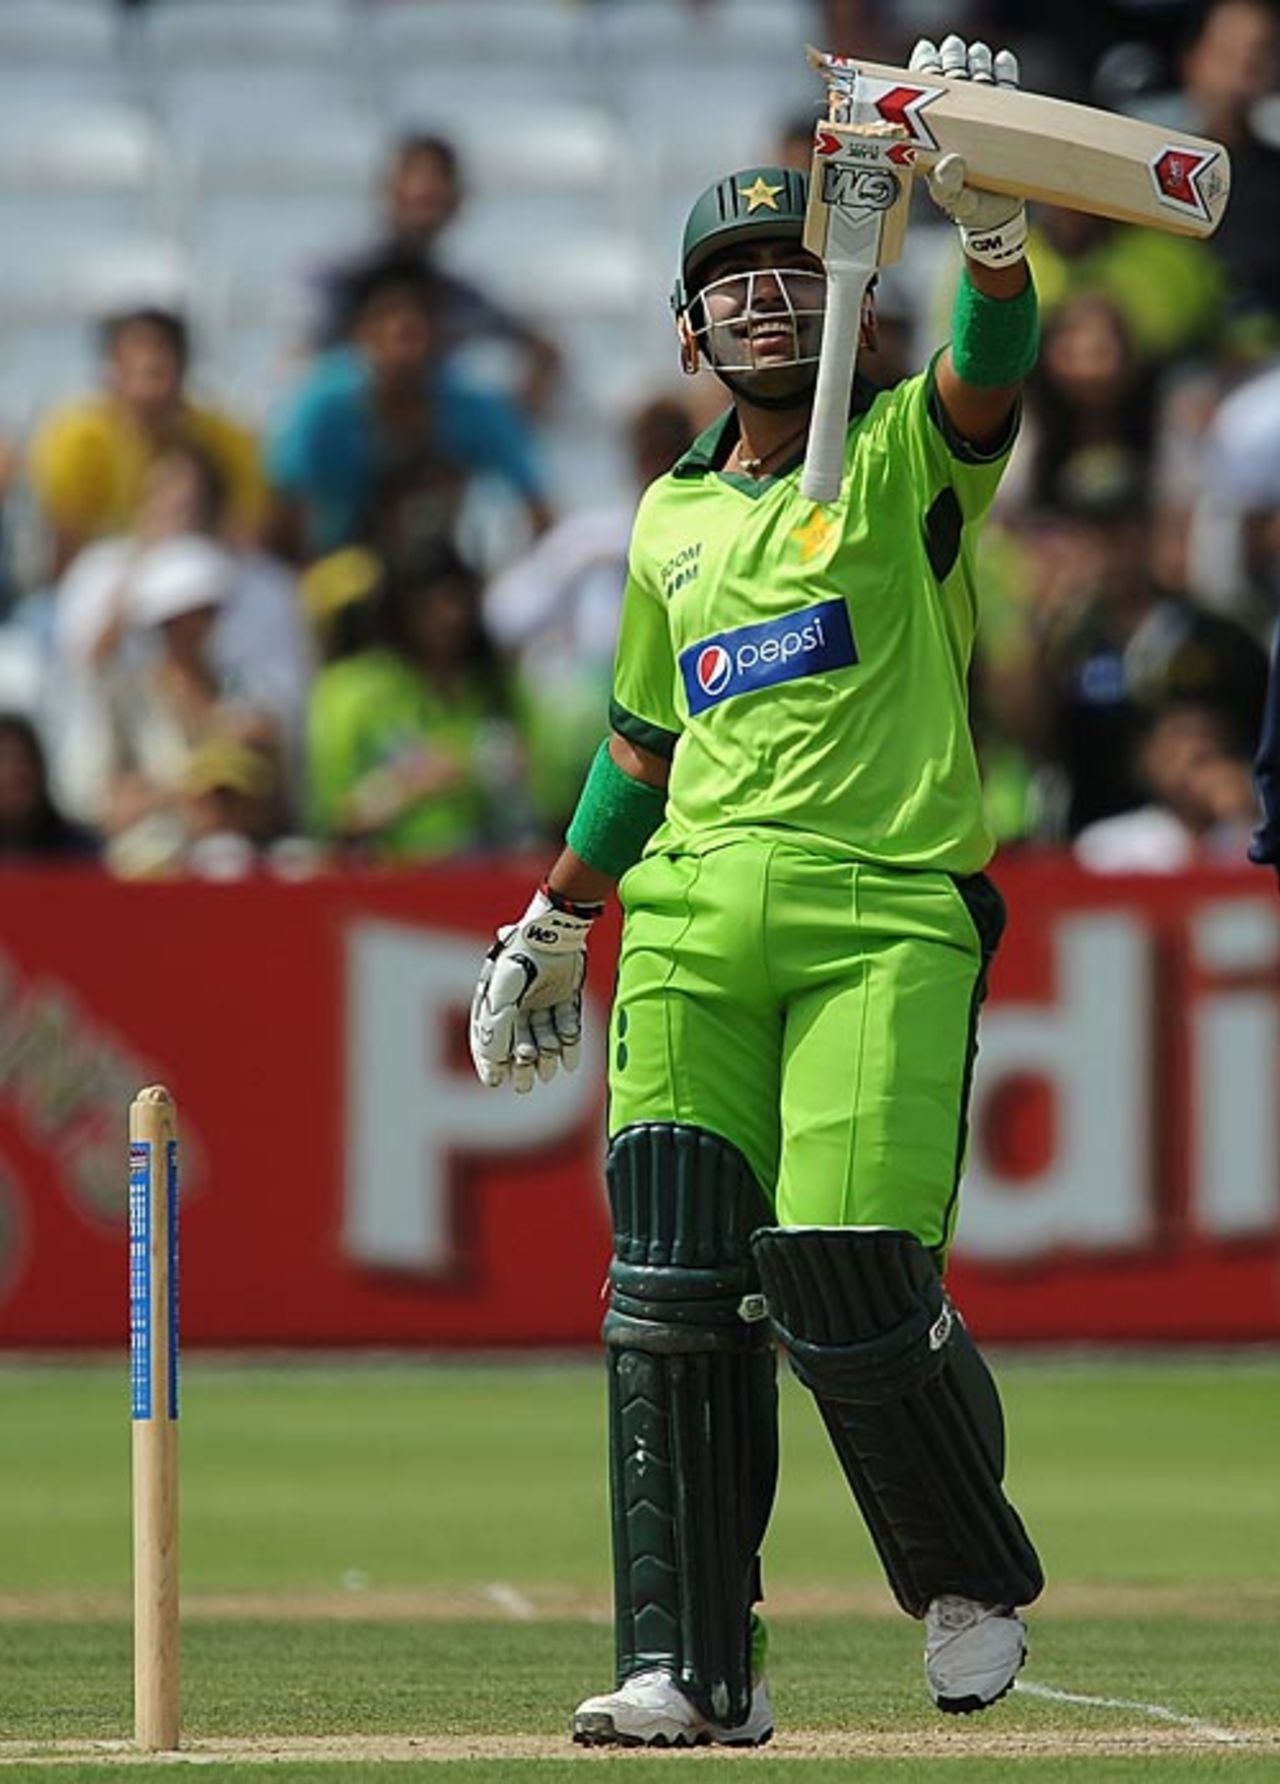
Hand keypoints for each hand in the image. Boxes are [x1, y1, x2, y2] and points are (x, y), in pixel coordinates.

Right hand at [469, 887, 598, 1091]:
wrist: (555, 933)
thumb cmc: (520, 961)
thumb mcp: (501, 998)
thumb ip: (496, 1030)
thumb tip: (495, 1062)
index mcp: (495, 998)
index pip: (489, 1037)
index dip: (490, 1061)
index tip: (495, 1082)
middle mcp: (519, 1001)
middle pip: (518, 1041)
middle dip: (521, 1065)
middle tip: (525, 1085)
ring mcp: (543, 998)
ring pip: (544, 1036)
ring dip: (546, 1056)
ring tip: (549, 1072)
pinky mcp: (566, 994)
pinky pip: (567, 1025)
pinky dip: (569, 1045)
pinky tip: (569, 1065)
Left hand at [911, 35, 1027, 266]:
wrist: (998, 219)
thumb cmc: (970, 210)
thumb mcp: (955, 201)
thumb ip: (947, 187)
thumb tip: (949, 163)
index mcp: (937, 136)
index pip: (927, 98)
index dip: (926, 73)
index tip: (927, 56)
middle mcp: (957, 123)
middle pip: (952, 82)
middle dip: (951, 62)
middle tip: (954, 51)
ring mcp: (982, 120)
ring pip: (977, 81)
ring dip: (976, 63)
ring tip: (977, 55)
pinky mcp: (1005, 122)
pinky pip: (1006, 91)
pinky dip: (1005, 74)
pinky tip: (1002, 62)